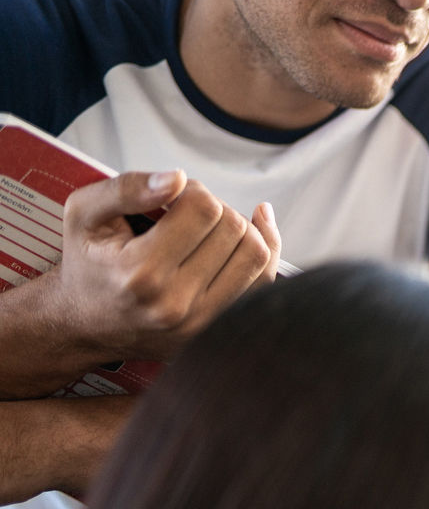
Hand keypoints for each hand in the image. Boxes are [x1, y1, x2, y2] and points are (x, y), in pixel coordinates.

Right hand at [54, 170, 280, 360]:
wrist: (86, 323)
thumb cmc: (88, 264)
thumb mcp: (83, 215)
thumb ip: (126, 189)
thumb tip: (177, 179)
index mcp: (139, 272)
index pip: (203, 209)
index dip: (194, 191)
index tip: (175, 198)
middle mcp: (174, 303)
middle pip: (233, 229)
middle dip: (216, 209)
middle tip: (189, 213)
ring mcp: (200, 322)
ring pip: (256, 253)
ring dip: (241, 229)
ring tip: (210, 228)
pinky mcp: (218, 329)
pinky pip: (264, 282)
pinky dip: (264, 251)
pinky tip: (252, 232)